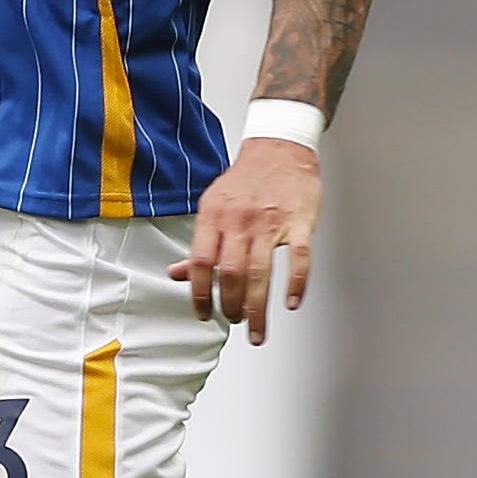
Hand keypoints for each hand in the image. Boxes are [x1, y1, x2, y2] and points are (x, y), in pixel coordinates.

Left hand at [171, 140, 320, 344]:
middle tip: (234, 320)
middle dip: (230, 306)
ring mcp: (270, 222)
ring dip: (257, 308)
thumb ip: (200, 244)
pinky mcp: (299, 222)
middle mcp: (239, 221)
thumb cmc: (246, 180)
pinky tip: (290, 302)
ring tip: (256, 329)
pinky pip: (298, 257)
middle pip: (229, 274)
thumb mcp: (212, 207)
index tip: (203, 313)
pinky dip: (295, 283)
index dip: (198, 293)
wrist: (280, 148)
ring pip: (259, 273)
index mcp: (214, 218)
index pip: (199, 263)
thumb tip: (177, 273)